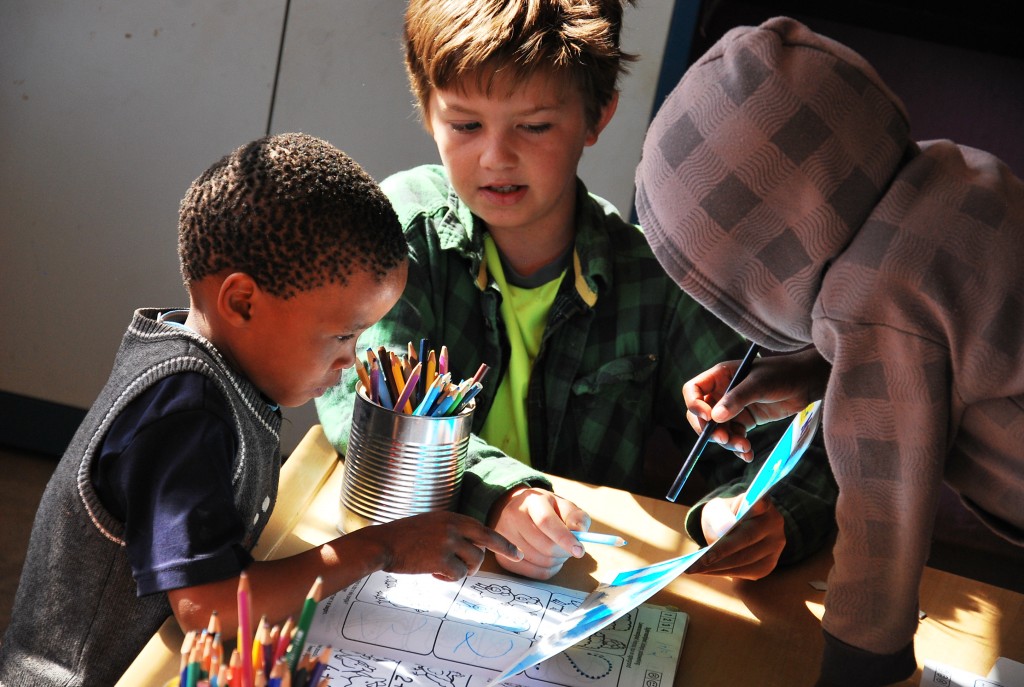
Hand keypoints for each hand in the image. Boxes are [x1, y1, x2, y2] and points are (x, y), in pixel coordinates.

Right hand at [374, 511, 522, 580]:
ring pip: (474, 562)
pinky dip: (448, 579)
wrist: (382, 544)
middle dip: (502, 552)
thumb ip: (451, 531)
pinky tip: (434, 574)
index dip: (502, 542)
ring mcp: (448, 542)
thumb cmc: (403, 538)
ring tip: (446, 570)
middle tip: (516, 557)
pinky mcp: (440, 559)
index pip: (483, 529)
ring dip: (465, 570)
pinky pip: (458, 575)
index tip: (517, 552)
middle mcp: (453, 527)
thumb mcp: (431, 524)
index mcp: (451, 517)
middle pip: (488, 542)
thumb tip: (472, 547)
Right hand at [487, 487, 590, 579]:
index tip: (579, 550)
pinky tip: (549, 560)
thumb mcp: (564, 506)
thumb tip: (580, 531)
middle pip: (544, 546)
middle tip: (571, 549)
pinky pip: (532, 573)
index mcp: (531, 500)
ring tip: (558, 551)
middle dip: (564, 552)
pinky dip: (547, 571)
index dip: (564, 538)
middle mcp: (513, 515)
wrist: (519, 511)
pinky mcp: (502, 556)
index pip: (546, 521)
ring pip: (540, 561)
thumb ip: (576, 517)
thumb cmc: (547, 510)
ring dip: (557, 562)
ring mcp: (504, 537)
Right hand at [682, 347, 828, 460]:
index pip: (693, 390)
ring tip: (745, 447)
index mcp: (720, 376)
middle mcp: (722, 393)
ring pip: (718, 430)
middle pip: (701, 415)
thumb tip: (715, 418)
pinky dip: (739, 447)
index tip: (708, 418)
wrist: (808, 383)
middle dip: (710, 430)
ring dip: (728, 442)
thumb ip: (737, 399)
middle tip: (724, 439)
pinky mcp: (746, 421)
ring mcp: (733, 408)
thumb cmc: (783, 374)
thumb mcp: (759, 384)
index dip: (694, 404)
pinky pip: (734, 437)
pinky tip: (748, 454)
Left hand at [686, 494, 784, 579]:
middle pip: (747, 537)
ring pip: (747, 559)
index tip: (749, 507)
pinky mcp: (769, 564)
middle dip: (721, 550)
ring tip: (697, 568)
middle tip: (699, 560)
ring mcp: (775, 546)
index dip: (757, 505)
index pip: (762, 502)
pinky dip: (726, 572)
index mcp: (762, 502)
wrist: (733, 529)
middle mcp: (774, 523)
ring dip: (720, 566)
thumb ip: (719, 515)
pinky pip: (747, 572)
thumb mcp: (716, 509)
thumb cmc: (723, 516)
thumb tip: (724, 529)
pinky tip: (708, 571)